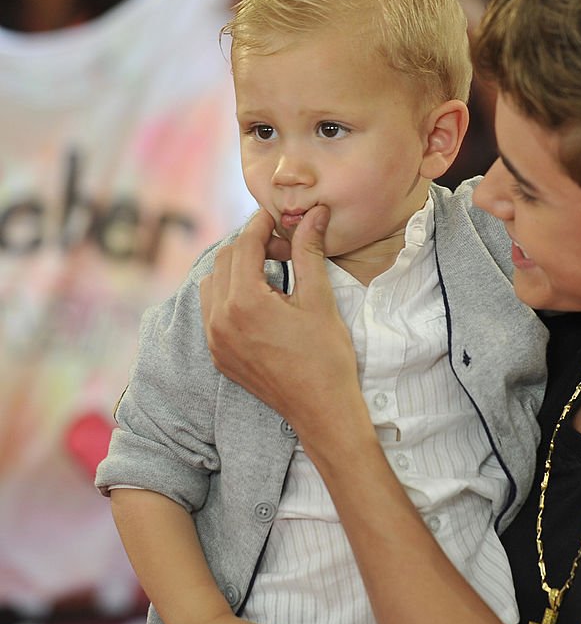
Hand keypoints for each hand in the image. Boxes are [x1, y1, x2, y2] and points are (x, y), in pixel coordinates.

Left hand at [200, 207, 356, 430]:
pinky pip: (211, 312)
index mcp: (244, 303)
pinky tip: (258, 302)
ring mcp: (215, 340)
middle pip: (223, 261)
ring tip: (269, 274)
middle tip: (281, 247)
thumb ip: (308, 251)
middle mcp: (219, 320)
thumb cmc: (326, 357)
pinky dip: (228, 297)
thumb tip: (312, 214)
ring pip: (211, 285)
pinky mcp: (218, 356)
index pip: (243, 246)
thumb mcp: (319, 299)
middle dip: (249, 246)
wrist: (321, 410)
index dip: (260, 225)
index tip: (276, 215)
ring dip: (234, 270)